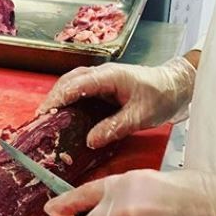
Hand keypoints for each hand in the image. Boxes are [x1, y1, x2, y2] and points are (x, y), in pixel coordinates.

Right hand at [37, 57, 196, 148]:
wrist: (176, 86)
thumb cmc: (161, 96)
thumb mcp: (140, 116)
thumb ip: (114, 128)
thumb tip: (90, 140)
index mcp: (109, 77)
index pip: (77, 84)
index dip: (59, 98)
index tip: (44, 113)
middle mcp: (102, 74)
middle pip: (68, 81)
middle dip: (52, 98)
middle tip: (38, 118)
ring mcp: (102, 79)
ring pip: (72, 83)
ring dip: (58, 97)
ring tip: (45, 116)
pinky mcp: (104, 86)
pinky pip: (80, 90)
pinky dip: (68, 99)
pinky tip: (63, 114)